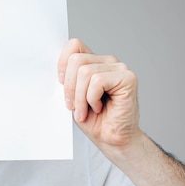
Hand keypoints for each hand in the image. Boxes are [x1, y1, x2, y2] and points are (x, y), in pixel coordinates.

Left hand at [57, 38, 140, 154]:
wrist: (111, 139)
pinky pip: (97, 81)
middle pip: (76, 60)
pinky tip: (99, 107)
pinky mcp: (128, 78)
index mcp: (94, 62)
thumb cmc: (94, 120)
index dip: (62, 64)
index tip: (61, 85)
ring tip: (86, 110)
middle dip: (70, 87)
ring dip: (80, 97)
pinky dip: (92, 99)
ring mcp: (119, 68)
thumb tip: (56, 69)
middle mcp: (108, 61)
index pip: (74, 46)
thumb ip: (67, 79)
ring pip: (85, 72)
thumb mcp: (72, 96)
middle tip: (74, 106)